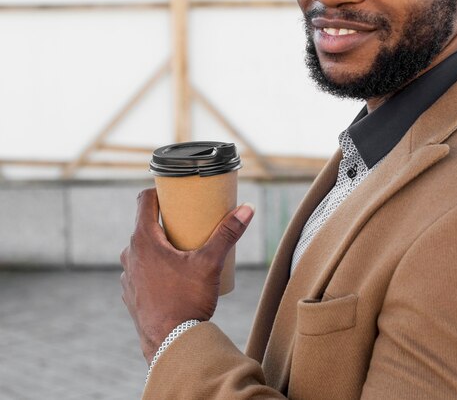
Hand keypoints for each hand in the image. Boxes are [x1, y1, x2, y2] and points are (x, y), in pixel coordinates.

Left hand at [120, 188, 253, 362]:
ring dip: (159, 244)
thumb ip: (228, 234)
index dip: (159, 191)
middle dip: (166, 219)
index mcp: (144, 241)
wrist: (170, 345)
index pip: (144, 201)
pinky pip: (141, 269)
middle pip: (145, 224)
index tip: (176, 191)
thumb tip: (247, 208)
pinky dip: (154, 265)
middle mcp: (131, 255)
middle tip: (189, 219)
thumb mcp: (210, 263)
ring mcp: (129, 276)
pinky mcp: (131, 294)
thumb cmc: (187, 301)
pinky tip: (172, 273)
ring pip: (143, 249)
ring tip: (183, 247)